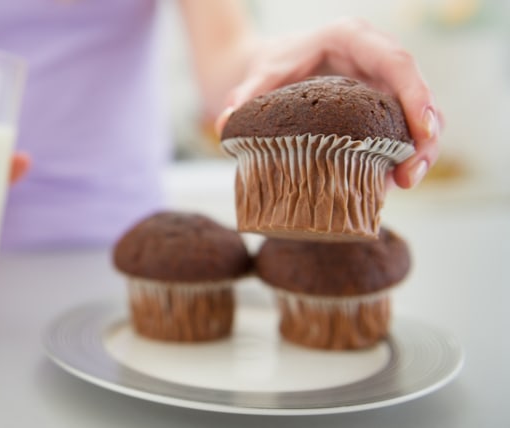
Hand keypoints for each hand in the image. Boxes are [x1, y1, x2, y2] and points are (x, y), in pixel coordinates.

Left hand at [215, 17, 442, 188]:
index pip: (396, 63)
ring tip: (403, 184)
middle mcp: (373, 58)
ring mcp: (379, 84)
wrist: (267, 68)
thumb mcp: (257, 77)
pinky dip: (397, 156)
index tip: (424, 131)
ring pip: (416, 114)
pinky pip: (398, 130)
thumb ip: (244, 97)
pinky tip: (387, 184)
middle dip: (424, 135)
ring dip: (417, 151)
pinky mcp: (377, 107)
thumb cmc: (268, 66)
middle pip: (415, 92)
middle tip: (411, 175)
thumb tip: (223, 124)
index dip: (416, 96)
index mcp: (351, 39)